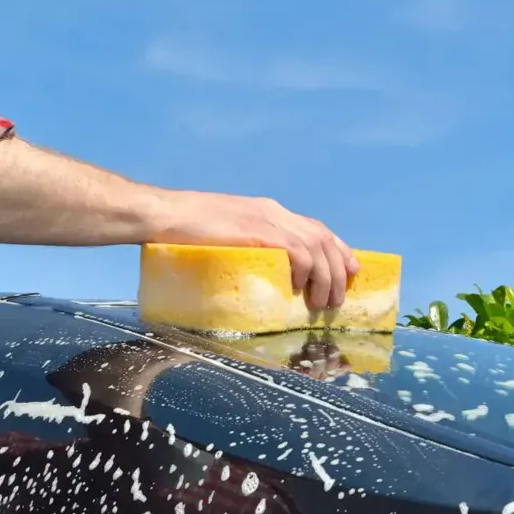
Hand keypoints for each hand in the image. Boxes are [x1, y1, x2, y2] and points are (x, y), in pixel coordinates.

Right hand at [156, 193, 359, 310]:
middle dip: (338, 269)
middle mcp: (273, 212)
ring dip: (325, 276)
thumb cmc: (186, 231)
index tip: (351, 269)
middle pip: (322, 238)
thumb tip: (266, 275)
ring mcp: (265, 219)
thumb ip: (251, 247)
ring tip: (323, 302)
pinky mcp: (256, 230)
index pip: (315, 228)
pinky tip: (300, 287)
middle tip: (338, 298)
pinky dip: (304, 269)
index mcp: (268, 211)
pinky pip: (294, 249)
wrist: (161, 215)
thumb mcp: (229, 236)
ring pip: (315, 246)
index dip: (338, 249)